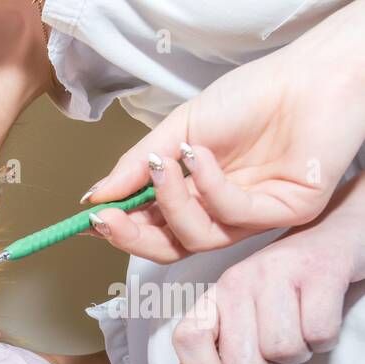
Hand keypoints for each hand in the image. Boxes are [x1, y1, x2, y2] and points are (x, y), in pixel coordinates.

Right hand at [85, 4, 364, 262]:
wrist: (311, 76)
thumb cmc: (252, 96)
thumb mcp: (179, 128)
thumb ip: (137, 165)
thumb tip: (95, 196)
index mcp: (196, 196)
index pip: (153, 228)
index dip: (121, 229)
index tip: (93, 216)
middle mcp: (221, 213)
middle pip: (169, 248)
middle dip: (133, 236)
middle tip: (107, 217)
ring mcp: (252, 217)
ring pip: (196, 238)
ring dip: (172, 203)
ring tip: (165, 165)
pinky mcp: (283, 213)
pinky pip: (232, 215)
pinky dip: (209, 187)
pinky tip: (200, 156)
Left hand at [169, 180, 364, 363]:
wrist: (336, 237)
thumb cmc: (290, 285)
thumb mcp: (246, 308)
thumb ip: (222, 340)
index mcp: (218, 292)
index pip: (187, 338)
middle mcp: (240, 279)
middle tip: (278, 349)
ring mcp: (279, 273)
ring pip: (282, 352)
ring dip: (299, 353)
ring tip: (302, 328)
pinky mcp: (321, 271)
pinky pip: (318, 335)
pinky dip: (325, 340)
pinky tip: (322, 318)